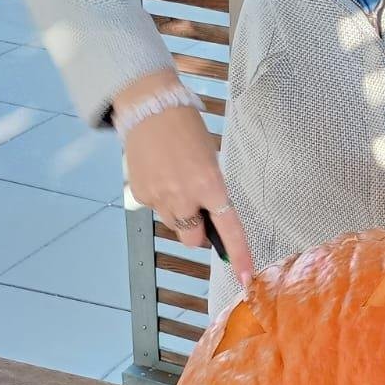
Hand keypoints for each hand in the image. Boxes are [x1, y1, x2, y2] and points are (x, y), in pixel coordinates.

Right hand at [114, 71, 254, 291]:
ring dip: (179, 214)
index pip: (228, 228)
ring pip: (174, 225)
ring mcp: (158, 198)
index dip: (238, 255)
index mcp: (209, 184)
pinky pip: (156, 210)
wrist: (150, 107)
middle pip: (193, 239)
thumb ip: (211, 191)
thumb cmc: (186, 128)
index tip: (245, 277)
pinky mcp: (140, 195)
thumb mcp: (210, 159)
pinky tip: (159, 175)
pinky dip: (160, 199)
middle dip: (199, 231)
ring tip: (175, 180)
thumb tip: (210, 219)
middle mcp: (184, 196)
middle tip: (198, 208)